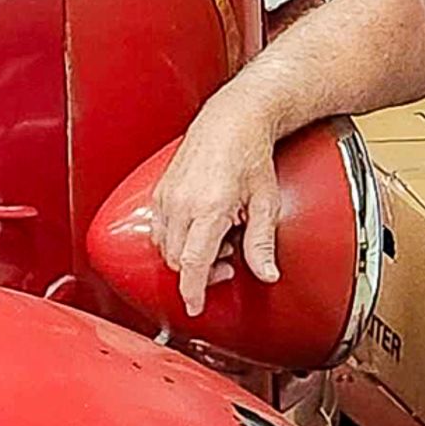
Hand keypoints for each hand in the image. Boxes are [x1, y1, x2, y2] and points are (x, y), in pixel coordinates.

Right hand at [146, 90, 285, 314]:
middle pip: (177, 259)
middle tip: (227, 264)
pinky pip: (158, 228)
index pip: (193, 262)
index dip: (192, 290)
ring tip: (218, 243)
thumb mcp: (266, 201)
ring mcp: (167, 196)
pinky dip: (175, 239)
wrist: (232, 119)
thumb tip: (266, 273)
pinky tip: (199, 230)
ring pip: (164, 246)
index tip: (194, 306)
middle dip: (199, 272)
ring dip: (187, 255)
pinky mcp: (160, 191)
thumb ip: (262, 242)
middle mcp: (182, 203)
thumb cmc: (249, 153)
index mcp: (209, 208)